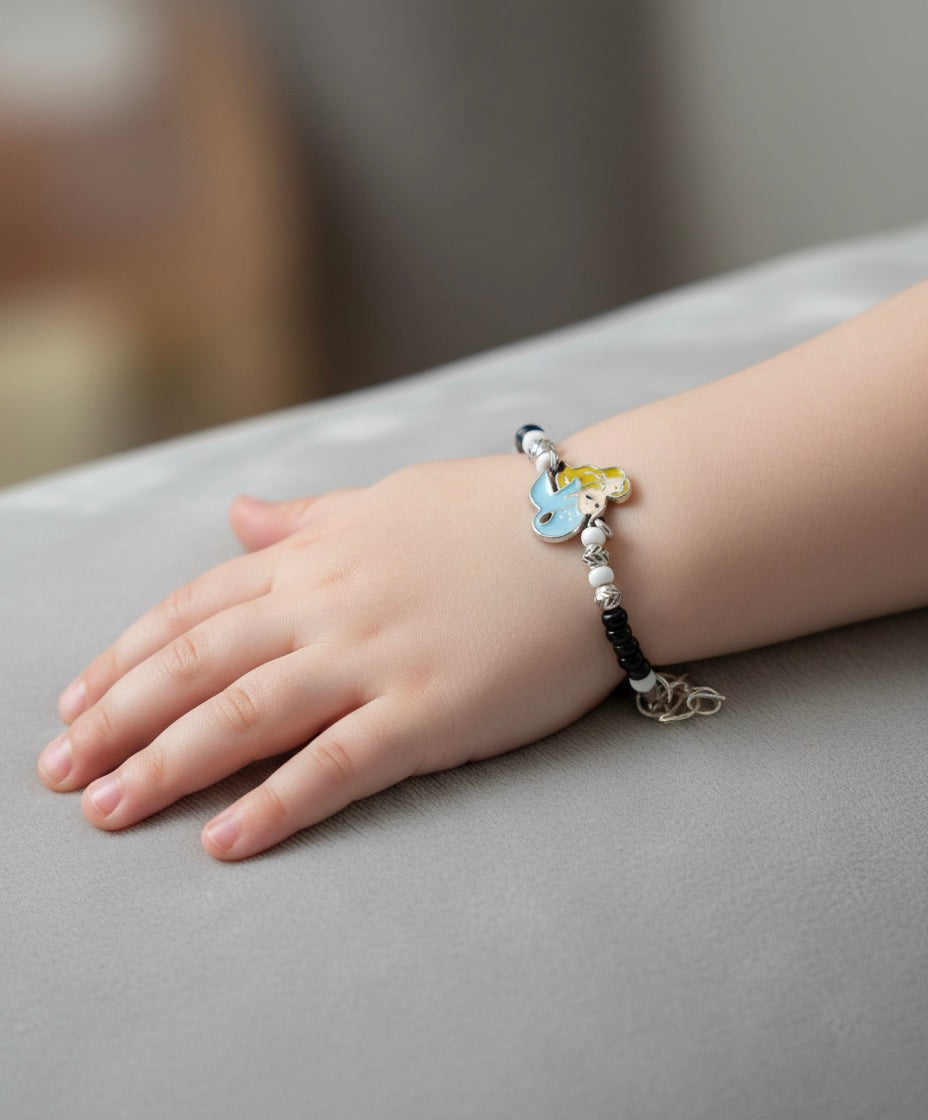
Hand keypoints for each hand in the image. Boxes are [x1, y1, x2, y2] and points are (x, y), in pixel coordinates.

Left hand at [38, 456, 621, 859]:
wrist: (599, 536)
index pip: (196, 608)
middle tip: (59, 770)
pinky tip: (224, 840)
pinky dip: (275, 804)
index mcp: (319, 554)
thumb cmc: (500, 516)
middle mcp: (329, 605)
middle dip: (119, 718)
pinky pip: (335, 765)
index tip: (77, 700)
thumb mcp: (389, 500)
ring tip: (107, 809)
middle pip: (198, 665)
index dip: (128, 656)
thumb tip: (240, 517)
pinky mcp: (428, 712)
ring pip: (245, 715)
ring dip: (167, 764)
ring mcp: (375, 658)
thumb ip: (309, 518)